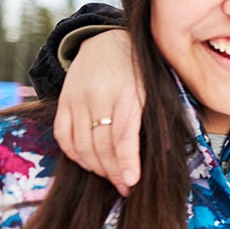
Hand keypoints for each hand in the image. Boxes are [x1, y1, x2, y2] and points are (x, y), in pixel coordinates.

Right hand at [51, 29, 143, 194]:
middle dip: (114, 172)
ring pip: (81, 146)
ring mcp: (77, 100)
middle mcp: (98, 97)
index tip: (132, 182)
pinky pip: (63, 137)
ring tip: (113, 178)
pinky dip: (75, 155)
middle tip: (127, 188)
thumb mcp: (156, 87)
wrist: (106, 40)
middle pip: (101, 146)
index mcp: (128, 93)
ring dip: (97, 168)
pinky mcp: (63, 102)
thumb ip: (159, 117)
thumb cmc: (141, 70)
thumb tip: (166, 152)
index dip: (126, 162)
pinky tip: (90, 164)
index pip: (123, 135)